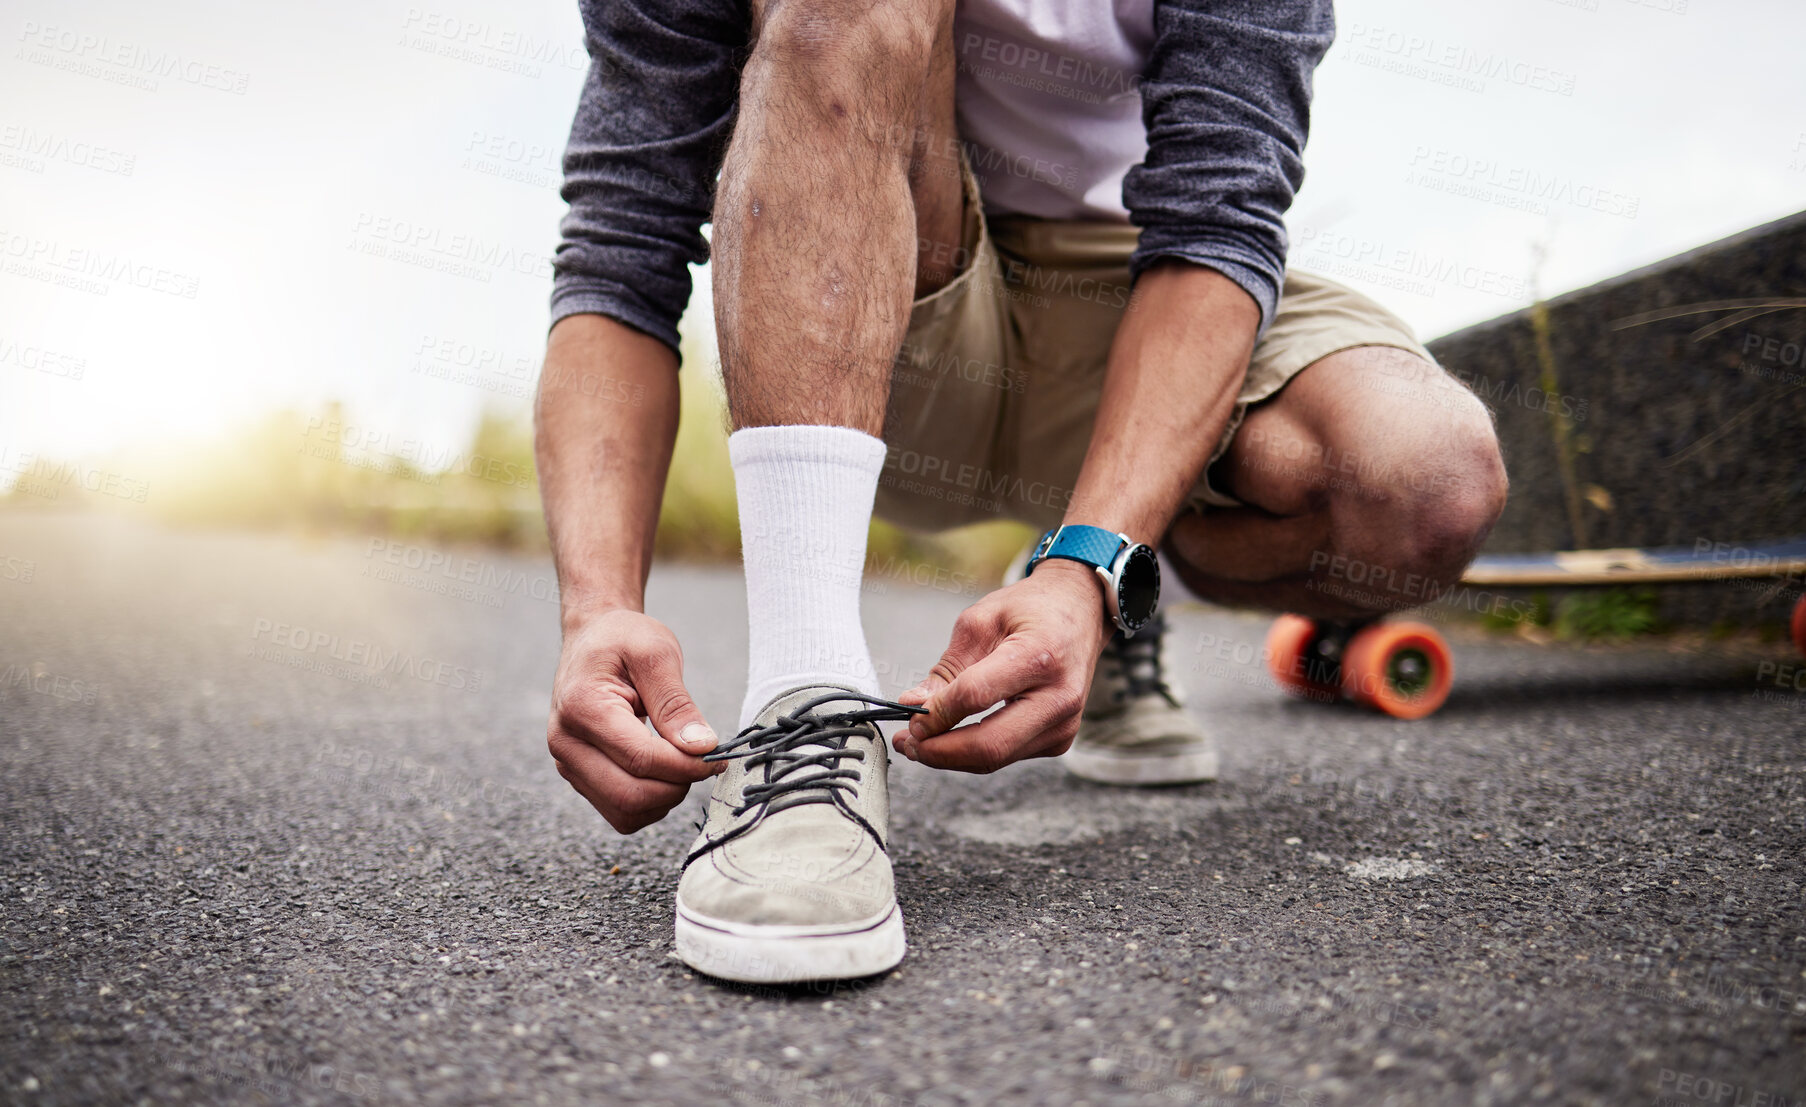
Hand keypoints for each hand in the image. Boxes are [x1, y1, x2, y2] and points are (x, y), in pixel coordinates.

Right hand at [546, 608, 721, 832]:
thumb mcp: (656, 654)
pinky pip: (620, 811)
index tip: (717, 755)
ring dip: (664, 798)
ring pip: (624, 812)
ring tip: (682, 762)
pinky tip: (664, 772)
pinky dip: (650, 802)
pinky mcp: (579, 776)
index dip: (687, 765)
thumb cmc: (622, 639)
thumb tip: (701, 747)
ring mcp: (568, 764)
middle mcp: (566, 743)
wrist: (592, 637)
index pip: (641, 759)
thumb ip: (677, 703)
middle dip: (677, 786)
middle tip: (703, 761)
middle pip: (630, 795)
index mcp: (582, 708)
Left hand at [895, 560, 1112, 772]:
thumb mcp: (980, 621)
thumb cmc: (1029, 610)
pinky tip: (954, 738)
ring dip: (952, 757)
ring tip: (920, 744)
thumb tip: (913, 704)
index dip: (936, 713)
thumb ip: (948, 668)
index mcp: (1039, 656)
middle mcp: (1059, 697)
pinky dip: (974, 752)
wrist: (1080, 612)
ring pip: (996, 758)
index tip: (908, 717)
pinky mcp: (1060, 739)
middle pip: (990, 745)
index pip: (976, 696)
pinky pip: (1007, 755)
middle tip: (907, 744)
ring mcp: (1064, 724)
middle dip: (939, 752)